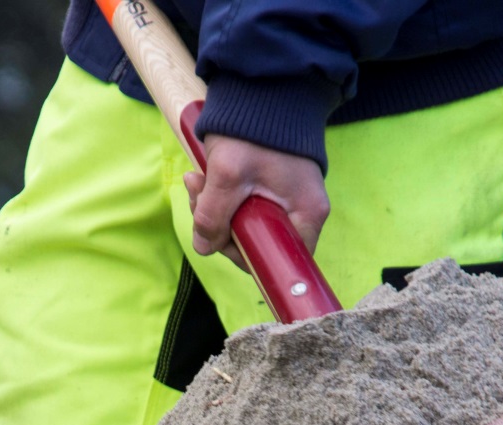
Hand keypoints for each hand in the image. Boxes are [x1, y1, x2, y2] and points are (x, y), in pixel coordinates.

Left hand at [184, 134, 328, 272]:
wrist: (260, 88)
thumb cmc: (254, 129)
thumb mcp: (228, 174)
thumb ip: (213, 216)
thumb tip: (204, 246)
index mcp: (306, 214)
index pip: (281, 259)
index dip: (246, 256)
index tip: (220, 237)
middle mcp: (301, 212)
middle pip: (256, 242)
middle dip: (220, 227)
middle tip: (198, 197)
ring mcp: (284, 201)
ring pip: (243, 225)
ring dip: (212, 209)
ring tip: (195, 181)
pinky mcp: (269, 189)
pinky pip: (240, 206)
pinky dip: (218, 197)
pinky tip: (202, 177)